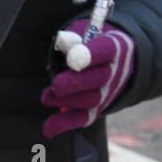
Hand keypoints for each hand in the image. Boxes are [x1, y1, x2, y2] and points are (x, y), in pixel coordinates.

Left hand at [41, 20, 135, 138]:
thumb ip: (73, 38)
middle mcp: (114, 71)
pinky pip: (83, 118)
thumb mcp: (83, 32)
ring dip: (67, 101)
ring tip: (47, 96)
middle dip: (76, 83)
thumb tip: (64, 42)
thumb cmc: (89, 42)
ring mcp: (107, 92)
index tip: (74, 61)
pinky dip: (65, 124)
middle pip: (99, 79)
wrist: (112, 61)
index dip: (90, 56)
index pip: (105, 50)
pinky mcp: (97, 108)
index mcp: (113, 47)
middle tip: (57, 85)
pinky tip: (48, 129)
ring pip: (91, 100)